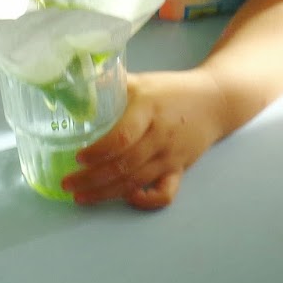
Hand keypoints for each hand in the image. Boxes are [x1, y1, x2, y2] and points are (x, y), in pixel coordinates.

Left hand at [61, 70, 228, 209]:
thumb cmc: (173, 90)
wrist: (215, 101)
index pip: (122, 137)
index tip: (78, 157)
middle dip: (92, 179)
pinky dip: (145, 201)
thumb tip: (78, 85)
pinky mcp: (179, 170)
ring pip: (136, 181)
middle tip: (67, 184)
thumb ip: (112, 83)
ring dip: (106, 193)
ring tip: (81, 196)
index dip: (99, 151)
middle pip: (124, 165)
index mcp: (148, 110)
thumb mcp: (142, 81)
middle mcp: (159, 137)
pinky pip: (164, 193)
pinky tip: (125, 198)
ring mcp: (170, 156)